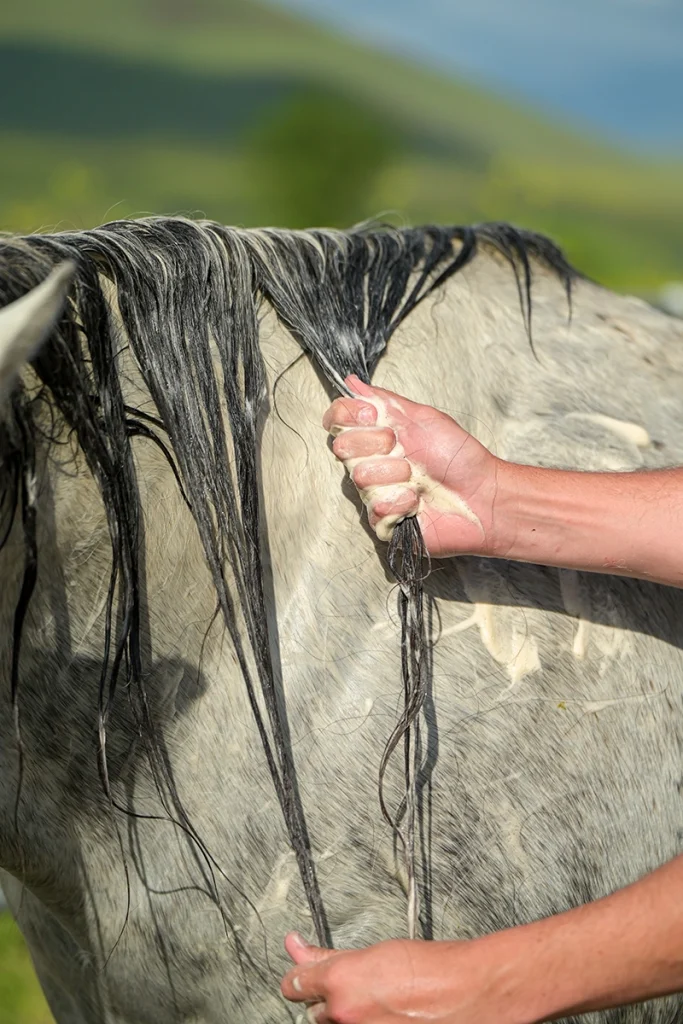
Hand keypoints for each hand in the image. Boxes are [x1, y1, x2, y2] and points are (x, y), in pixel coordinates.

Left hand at [280, 931, 519, 1023]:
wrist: (470, 994)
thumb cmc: (431, 968)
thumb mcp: (374, 953)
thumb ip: (329, 956)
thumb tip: (295, 946)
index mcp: (340, 983)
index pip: (295, 984)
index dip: (300, 978)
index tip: (301, 977)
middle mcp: (344, 1015)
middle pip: (318, 1010)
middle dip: (334, 999)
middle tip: (365, 988)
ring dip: (350, 1017)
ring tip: (384, 1004)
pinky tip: (391, 1017)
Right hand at [323, 376, 500, 557]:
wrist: (482, 494)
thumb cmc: (459, 457)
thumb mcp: (423, 417)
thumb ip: (384, 400)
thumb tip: (351, 382)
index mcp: (376, 436)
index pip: (338, 419)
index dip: (350, 415)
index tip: (374, 415)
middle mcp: (370, 464)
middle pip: (343, 447)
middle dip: (379, 445)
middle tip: (406, 450)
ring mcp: (374, 493)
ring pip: (361, 478)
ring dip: (398, 475)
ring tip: (418, 479)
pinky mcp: (383, 522)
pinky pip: (376, 508)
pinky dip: (403, 502)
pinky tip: (418, 502)